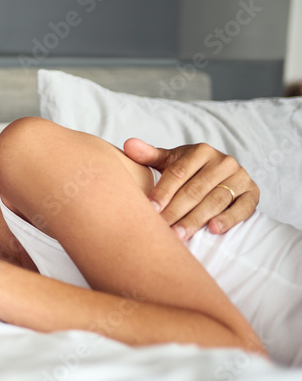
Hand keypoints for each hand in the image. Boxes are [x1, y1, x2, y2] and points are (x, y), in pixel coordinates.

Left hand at [123, 139, 259, 239]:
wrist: (221, 174)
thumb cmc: (188, 170)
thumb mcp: (170, 161)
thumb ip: (149, 156)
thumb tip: (128, 145)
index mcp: (201, 151)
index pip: (179, 173)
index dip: (163, 191)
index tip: (149, 209)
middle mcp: (223, 162)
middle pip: (196, 189)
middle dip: (176, 211)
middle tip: (161, 229)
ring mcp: (240, 177)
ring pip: (216, 200)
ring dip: (197, 219)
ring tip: (179, 235)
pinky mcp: (252, 193)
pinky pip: (242, 207)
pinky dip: (229, 219)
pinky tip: (214, 230)